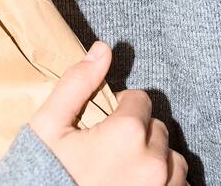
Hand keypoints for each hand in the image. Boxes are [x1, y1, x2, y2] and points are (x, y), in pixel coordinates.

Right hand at [29, 41, 188, 184]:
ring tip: (128, 168)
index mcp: (127, 133)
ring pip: (173, 160)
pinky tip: (139, 184)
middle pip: (157, 129)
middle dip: (138, 133)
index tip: (103, 125)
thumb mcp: (49, 126)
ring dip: (155, 159)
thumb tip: (102, 48)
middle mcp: (153, 162)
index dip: (120, 108)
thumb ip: (77, 83)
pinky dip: (165, 184)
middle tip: (112, 149)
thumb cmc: (47, 172)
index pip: (139, 100)